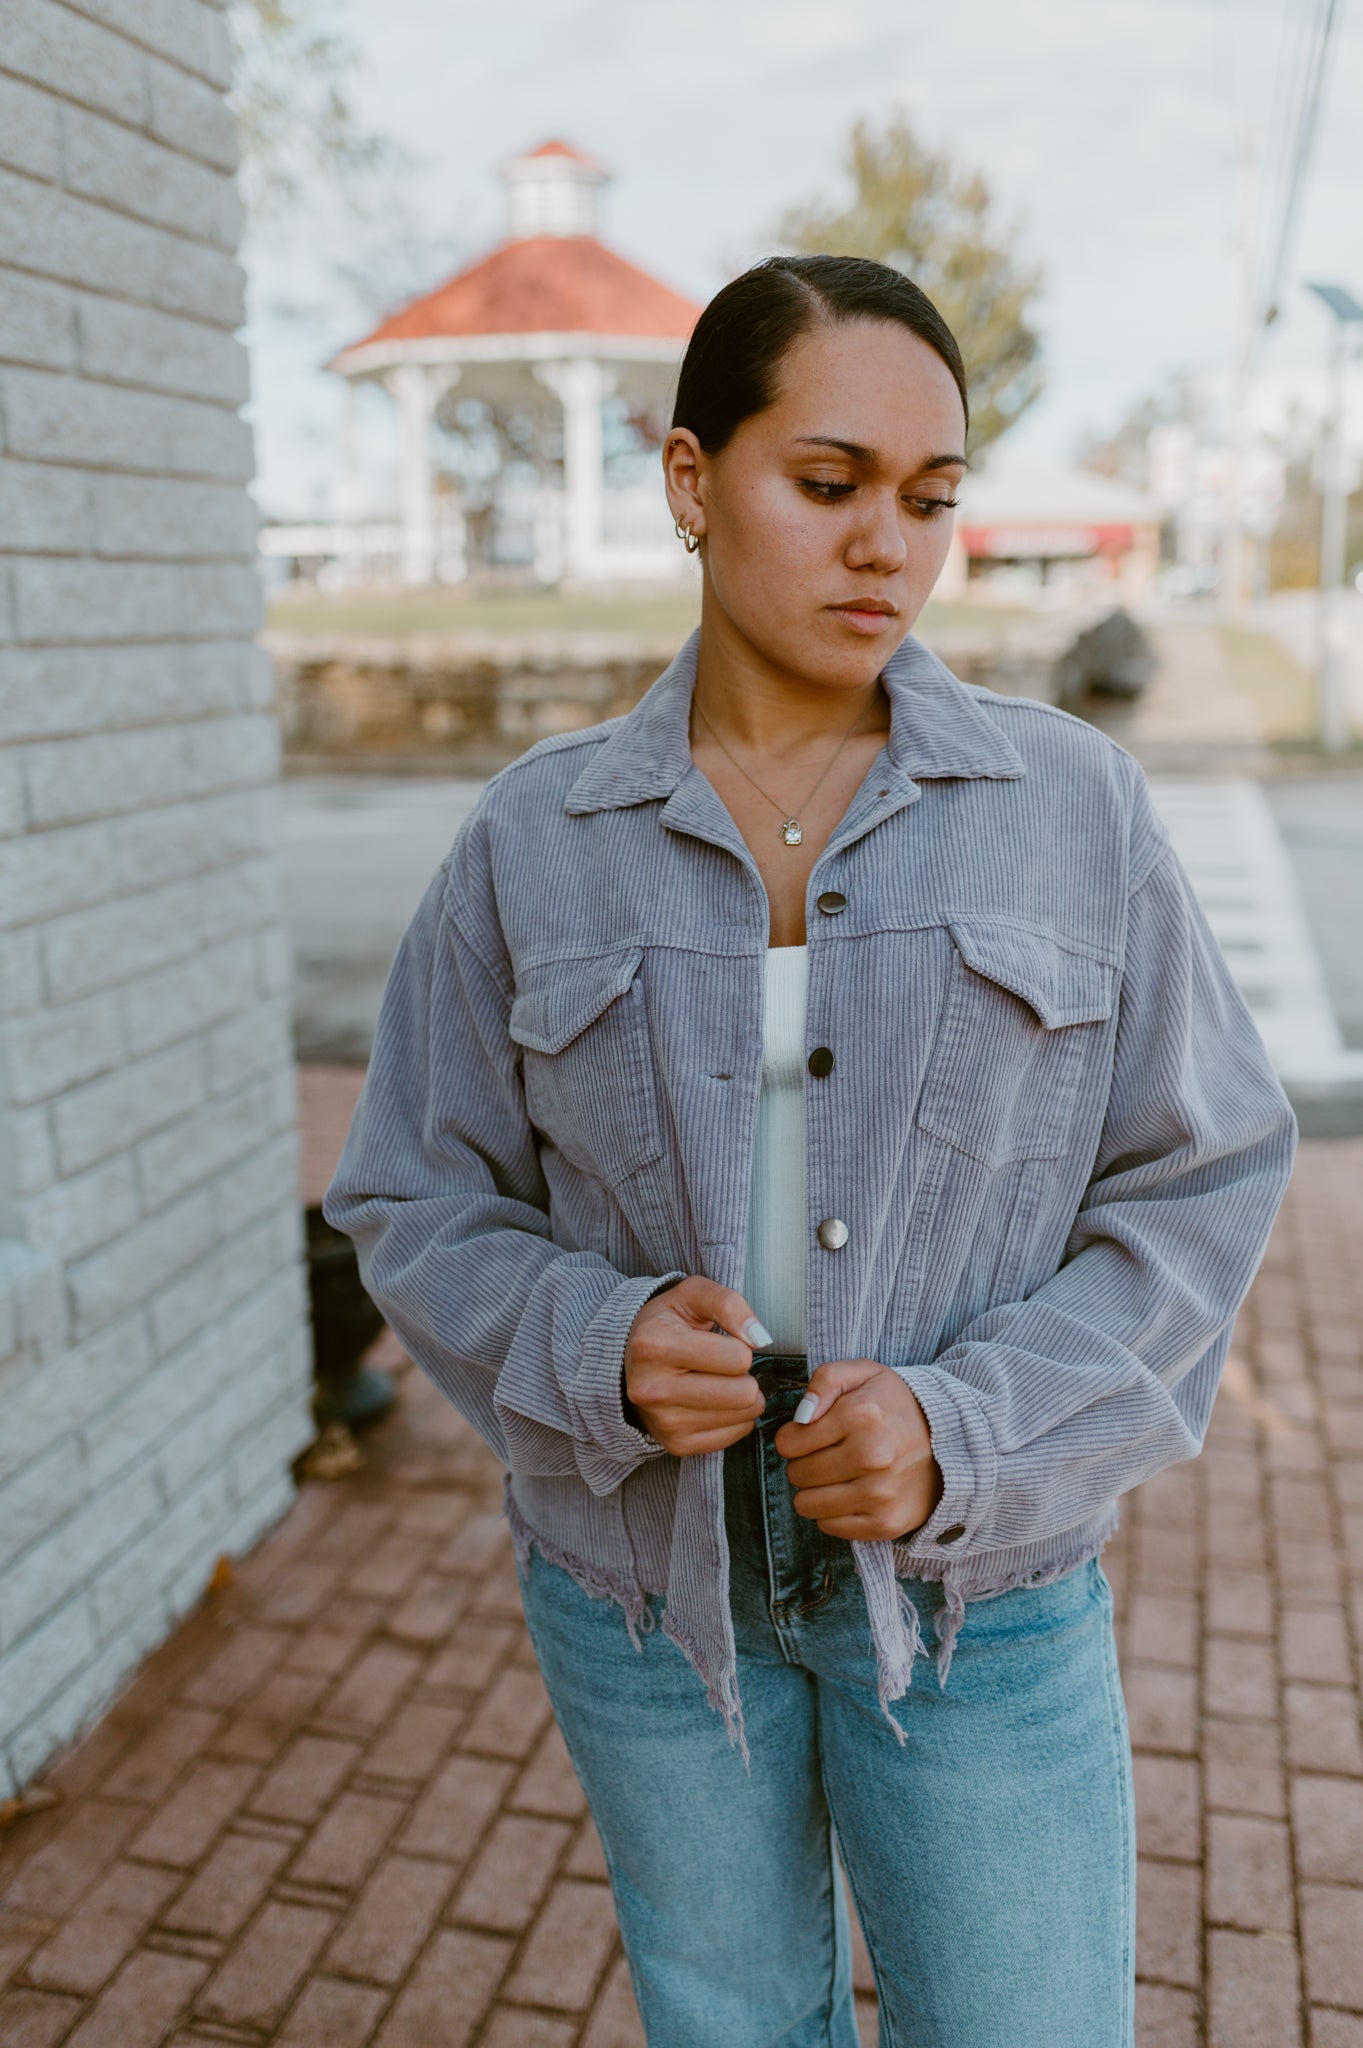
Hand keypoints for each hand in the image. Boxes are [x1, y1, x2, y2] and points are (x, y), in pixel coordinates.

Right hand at [623, 1278, 771, 1456]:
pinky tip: (714, 1402)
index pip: (738, 1357)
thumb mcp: (693, 1294)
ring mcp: (663, 1422)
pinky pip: (736, 1435)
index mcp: (654, 1345)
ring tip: (718, 1382)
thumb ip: (728, 1303)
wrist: (631, 1361)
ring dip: (742, 1397)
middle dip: (746, 1376)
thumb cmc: (668, 1324)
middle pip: (744, 1393)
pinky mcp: (676, 1445)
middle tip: (726, 1367)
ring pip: (744, 1416)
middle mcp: (653, 1389)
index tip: (722, 1343)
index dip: (740, 1346)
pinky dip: (734, 1418)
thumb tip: (760, 1338)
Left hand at [773, 1358, 943, 1541]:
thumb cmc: (897, 1406)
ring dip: (814, 1491)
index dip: (792, 1438)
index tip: (808, 1436)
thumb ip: (826, 1380)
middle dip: (803, 1463)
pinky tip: (850, 1494)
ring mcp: (880, 1494)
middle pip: (796, 1474)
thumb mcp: (865, 1373)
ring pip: (806, 1505)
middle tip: (826, 1455)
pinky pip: (830, 1526)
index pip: (788, 1443)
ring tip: (836, 1476)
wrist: (952, 1441)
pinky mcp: (886, 1523)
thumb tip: (801, 1416)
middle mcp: (871, 1457)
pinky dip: (832, 1513)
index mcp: (861, 1415)